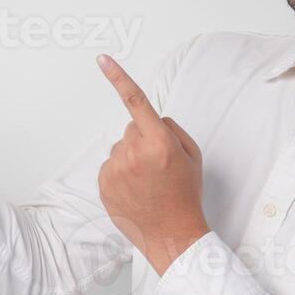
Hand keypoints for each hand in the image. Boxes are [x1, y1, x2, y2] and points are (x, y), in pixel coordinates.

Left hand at [95, 54, 208, 274]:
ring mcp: (115, 170)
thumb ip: (171, 129)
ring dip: (132, 158)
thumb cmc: (185, 194)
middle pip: (132, 128)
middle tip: (159, 165)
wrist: (172, 234)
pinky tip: (136, 190)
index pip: (136, 102)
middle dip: (144, 138)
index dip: (118, 78)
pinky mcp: (104, 184)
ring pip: (121, 147)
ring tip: (148, 182)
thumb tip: (151, 120)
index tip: (102, 59)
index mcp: (159, 143)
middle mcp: (133, 154)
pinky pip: (111, 165)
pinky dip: (122, 173)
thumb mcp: (192, 155)